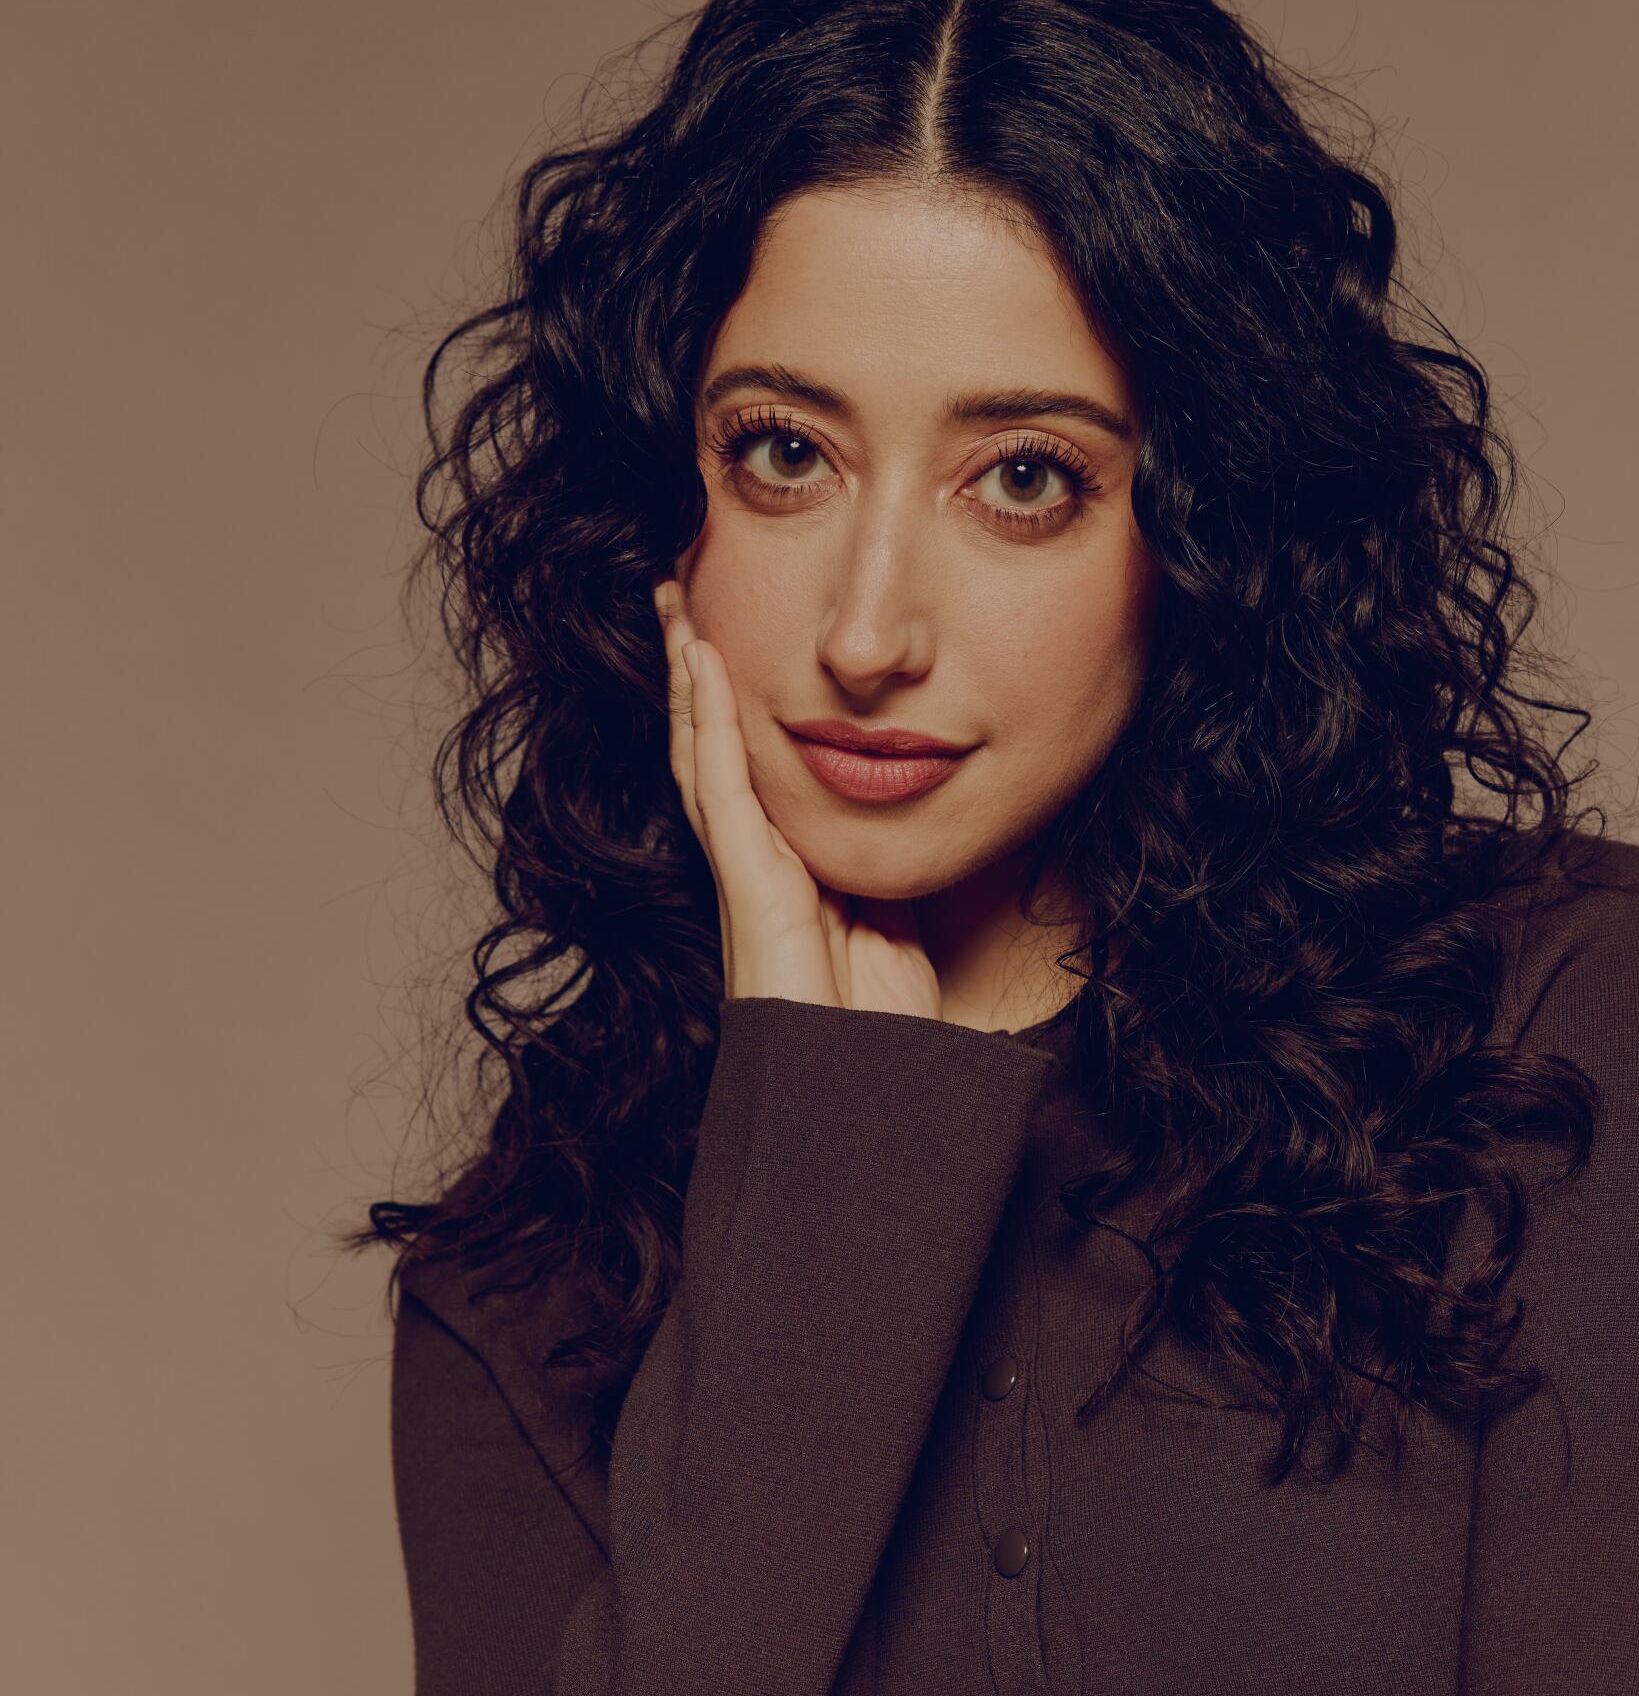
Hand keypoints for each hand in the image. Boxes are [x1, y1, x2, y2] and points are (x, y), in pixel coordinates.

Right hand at [656, 580, 943, 1019]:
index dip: (732, 706)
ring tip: (676, 609)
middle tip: (679, 599)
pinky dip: (711, 724)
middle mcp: (755, 867)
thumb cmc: (878, 1034)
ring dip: (690, 679)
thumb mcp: (896, 931)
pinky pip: (722, 790)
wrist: (859, 1096)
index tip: (728, 638)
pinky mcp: (748, 884)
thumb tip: (906, 834)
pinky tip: (706, 666)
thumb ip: (886, 882)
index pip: (750, 770)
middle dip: (695, 675)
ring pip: (702, 756)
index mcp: (788, 874)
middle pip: (711, 750)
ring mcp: (745, 874)